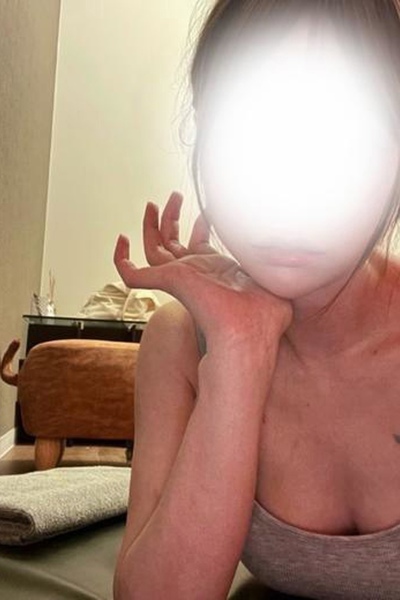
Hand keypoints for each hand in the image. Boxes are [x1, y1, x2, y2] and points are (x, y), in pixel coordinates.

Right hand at [114, 192, 292, 344]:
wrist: (247, 332)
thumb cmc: (263, 316)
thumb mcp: (273, 278)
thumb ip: (277, 263)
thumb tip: (300, 249)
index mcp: (215, 273)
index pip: (200, 247)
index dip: (202, 227)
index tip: (209, 212)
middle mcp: (195, 275)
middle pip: (173, 244)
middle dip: (172, 219)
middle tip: (174, 198)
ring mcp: (179, 279)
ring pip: (152, 249)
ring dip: (150, 226)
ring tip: (153, 204)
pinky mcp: (167, 283)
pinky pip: (132, 274)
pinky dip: (122, 260)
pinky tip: (120, 241)